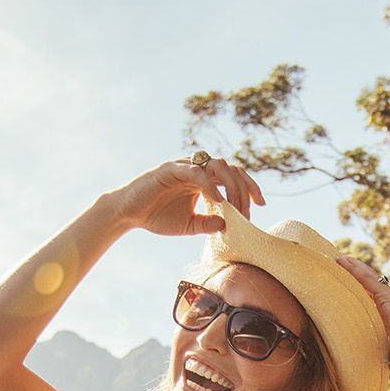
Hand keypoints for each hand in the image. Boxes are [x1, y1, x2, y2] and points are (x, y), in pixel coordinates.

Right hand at [106, 156, 265, 237]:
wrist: (128, 214)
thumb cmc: (157, 217)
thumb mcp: (189, 225)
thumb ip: (208, 224)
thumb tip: (228, 224)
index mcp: (202, 179)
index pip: (233, 176)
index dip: (249, 186)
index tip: (261, 204)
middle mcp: (195, 169)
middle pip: (230, 168)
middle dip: (245, 187)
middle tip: (250, 210)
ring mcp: (183, 166)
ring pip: (216, 165)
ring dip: (231, 185)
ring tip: (235, 206)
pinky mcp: (170, 169)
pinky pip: (196, 172)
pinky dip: (210, 185)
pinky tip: (219, 200)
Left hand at [334, 255, 389, 364]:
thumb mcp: (382, 349)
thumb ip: (371, 348)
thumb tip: (355, 358)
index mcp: (388, 315)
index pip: (371, 298)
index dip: (360, 289)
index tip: (348, 284)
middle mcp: (389, 303)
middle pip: (369, 284)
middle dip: (356, 274)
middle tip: (342, 264)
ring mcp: (388, 297)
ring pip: (367, 277)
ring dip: (353, 267)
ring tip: (340, 259)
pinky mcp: (386, 295)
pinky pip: (366, 279)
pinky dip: (354, 270)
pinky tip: (344, 262)